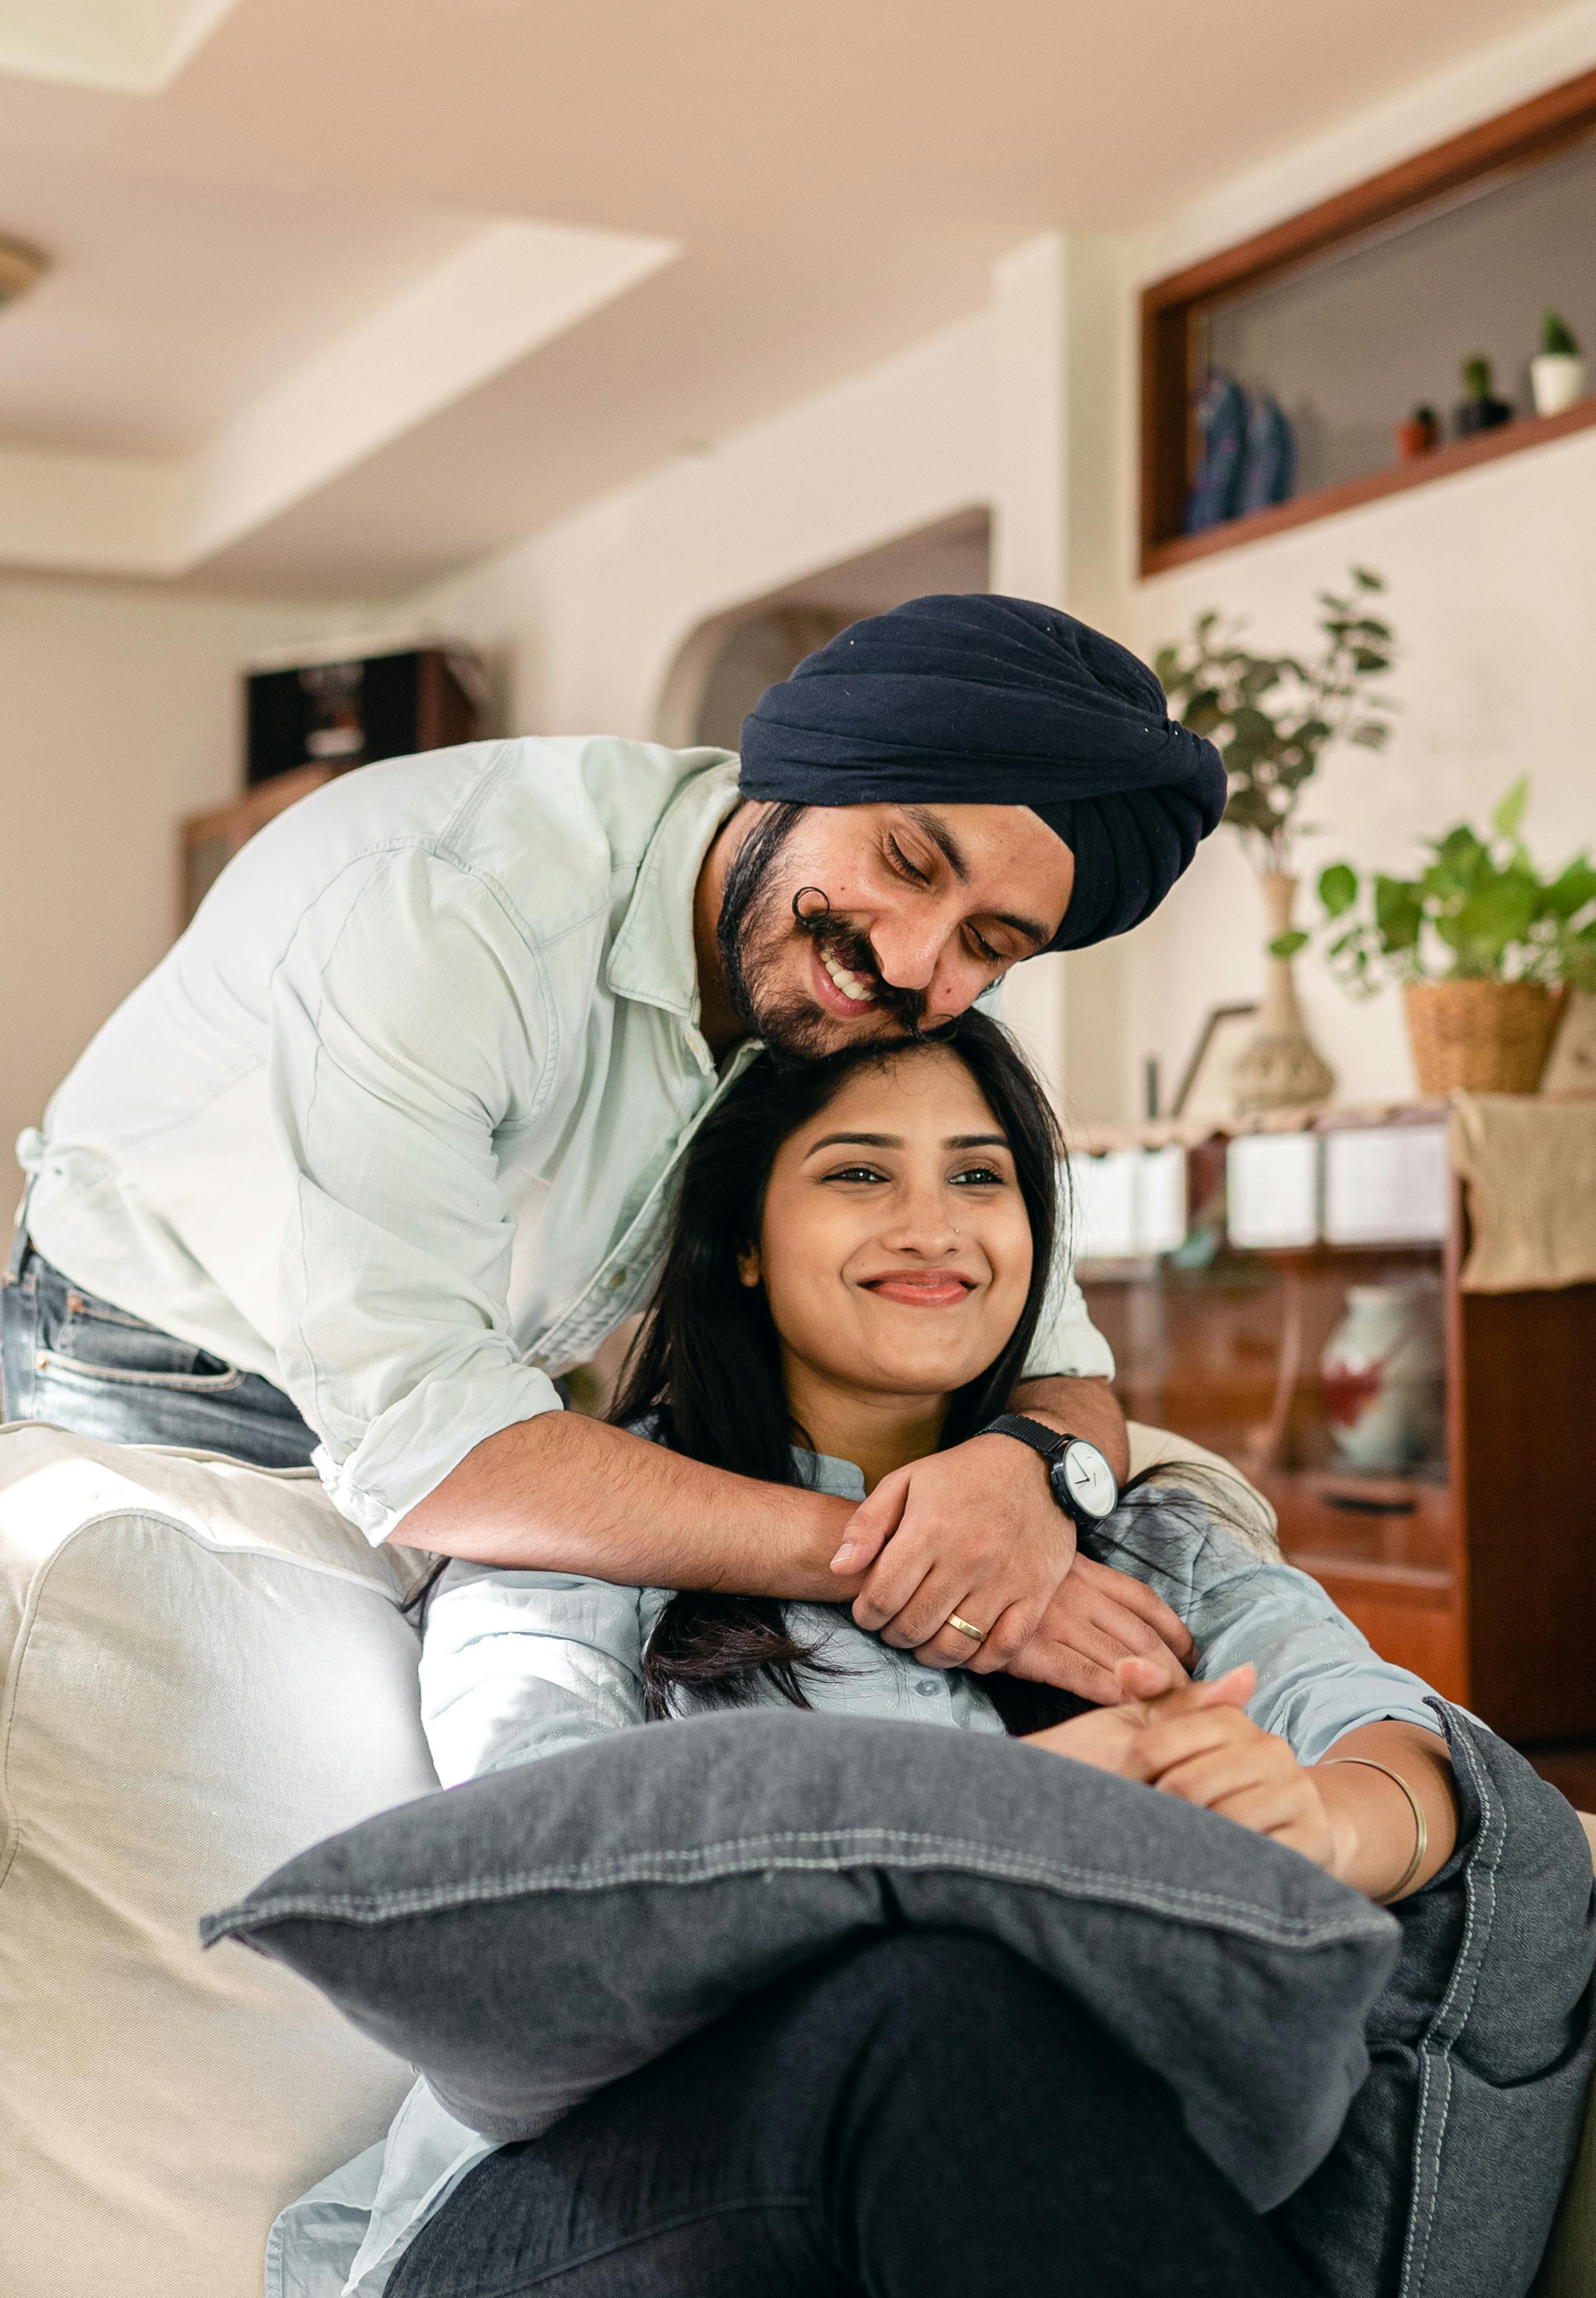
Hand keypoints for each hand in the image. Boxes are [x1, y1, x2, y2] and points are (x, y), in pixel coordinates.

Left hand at [834, 1433, 1077, 1670]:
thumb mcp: (906, 1481)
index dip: (866, 1615)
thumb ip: (866, 1524)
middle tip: (894, 1626)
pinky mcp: (1035, 1593)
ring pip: (955, 1645)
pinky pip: (1003, 1649)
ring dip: (930, 1654)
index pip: (883, 1597)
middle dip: (894, 1635)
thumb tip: (839, 1568)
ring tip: (923, 1641)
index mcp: (929, 1529)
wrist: (1035, 1464)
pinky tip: (963, 1648)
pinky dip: (978, 1661)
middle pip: (915, 1626)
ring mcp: (1004, 1579)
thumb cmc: (963, 1474)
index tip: (868, 1613)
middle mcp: (967, 1558)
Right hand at [1001, 1558, 1195, 1705]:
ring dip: (1154, 1686)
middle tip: (1194, 1698)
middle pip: (1143, 1635)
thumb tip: (1115, 1621)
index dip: (1176, 1632)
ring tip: (1174, 1711)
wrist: (944, 1564)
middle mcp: (1078, 1593)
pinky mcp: (1031, 1647)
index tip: (1193, 1657)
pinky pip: (1083, 1674)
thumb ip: (1081, 1585)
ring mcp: (1056, 1619)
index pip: (1145, 1602)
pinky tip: (1131, 1708)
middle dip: (1173, 1669)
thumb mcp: (1045, 1567)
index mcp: (1085, 1572)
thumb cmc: (995, 1570)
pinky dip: (1113, 1692)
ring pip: (1123, 1656)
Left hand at [1047, 1659, 1340, 1876]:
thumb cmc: (1224, 1784)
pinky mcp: (1313, 1837)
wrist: (1305, 1830)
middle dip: (1156, 1814)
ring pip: (1222, 1822)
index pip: (1156, 1743)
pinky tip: (1209, 1875)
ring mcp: (1295, 1792)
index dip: (1127, 1775)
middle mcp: (1270, 1749)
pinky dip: (1228, 1869)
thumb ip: (1153, 1700)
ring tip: (1166, 1860)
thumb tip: (1126, 1665)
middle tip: (1135, 1839)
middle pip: (1186, 1785)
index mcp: (1232, 1721)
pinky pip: (1259, 1856)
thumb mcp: (1185, 1738)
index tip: (1112, 1797)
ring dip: (1188, 1845)